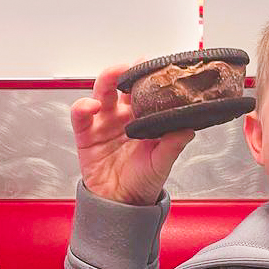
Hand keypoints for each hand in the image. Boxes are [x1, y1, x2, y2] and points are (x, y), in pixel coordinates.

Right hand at [70, 63, 195, 205]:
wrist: (122, 203)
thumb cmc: (143, 181)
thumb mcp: (163, 162)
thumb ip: (173, 144)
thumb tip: (188, 126)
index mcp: (144, 119)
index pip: (146, 91)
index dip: (148, 77)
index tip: (156, 67)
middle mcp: (123, 116)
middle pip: (122, 85)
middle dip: (127, 71)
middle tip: (134, 66)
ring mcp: (104, 122)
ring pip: (101, 92)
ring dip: (106, 79)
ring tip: (114, 75)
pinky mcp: (86, 134)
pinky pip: (80, 115)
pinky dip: (83, 106)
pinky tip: (91, 106)